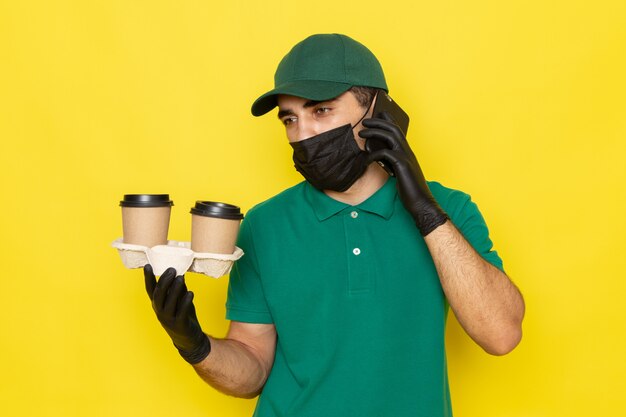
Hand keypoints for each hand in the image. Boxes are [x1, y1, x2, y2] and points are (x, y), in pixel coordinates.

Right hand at [144, 264, 210, 363]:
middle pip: (158, 294)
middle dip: (164, 281)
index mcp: (158, 304)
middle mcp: (160, 311)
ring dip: (175, 289)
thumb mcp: (179, 300)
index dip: (148, 278)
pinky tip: (190, 293)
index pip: (150, 290)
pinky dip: (185, 302)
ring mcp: (169, 319)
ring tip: (180, 278)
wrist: (189, 339)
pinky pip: (181, 312)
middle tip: (171, 269)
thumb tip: (179, 273)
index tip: (147, 265)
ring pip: (169, 302)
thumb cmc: (183, 316)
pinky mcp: (179, 324)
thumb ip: (178, 289)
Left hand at [359, 112, 448, 235]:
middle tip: (365, 121)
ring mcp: (406, 157)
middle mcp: (408, 151)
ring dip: (374, 132)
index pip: (398, 131)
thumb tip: (377, 154)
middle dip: (378, 122)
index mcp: (407, 152)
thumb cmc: (409, 190)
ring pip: (390, 136)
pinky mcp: (402, 165)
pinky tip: (365, 159)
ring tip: (361, 133)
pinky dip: (373, 154)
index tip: (378, 114)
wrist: (421, 202)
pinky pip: (385, 153)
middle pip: (394, 129)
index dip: (388, 121)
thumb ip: (390, 162)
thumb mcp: (397, 172)